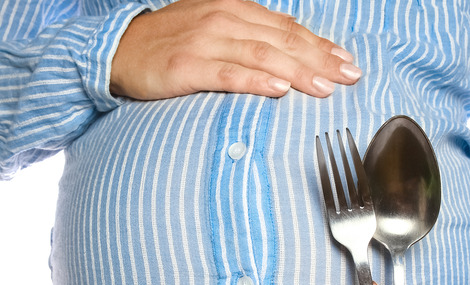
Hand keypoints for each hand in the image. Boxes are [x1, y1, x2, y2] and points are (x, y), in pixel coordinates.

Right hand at [110, 0, 361, 99]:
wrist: (120, 49)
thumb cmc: (173, 41)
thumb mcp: (215, 26)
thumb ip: (252, 34)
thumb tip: (294, 45)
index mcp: (235, 9)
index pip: (288, 29)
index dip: (321, 46)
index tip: (347, 63)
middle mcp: (224, 20)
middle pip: (283, 41)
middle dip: (320, 59)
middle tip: (349, 77)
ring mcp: (205, 42)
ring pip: (262, 56)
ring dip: (298, 71)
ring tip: (324, 87)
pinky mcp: (187, 66)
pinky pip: (227, 73)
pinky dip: (255, 81)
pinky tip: (278, 90)